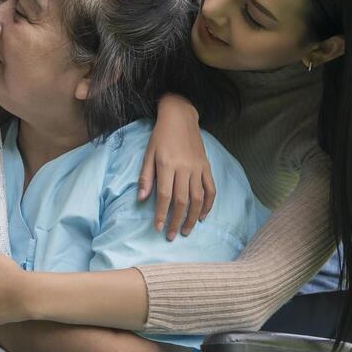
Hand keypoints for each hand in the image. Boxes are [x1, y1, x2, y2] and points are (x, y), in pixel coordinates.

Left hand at [139, 94, 214, 239]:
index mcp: (167, 164)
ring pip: (198, 198)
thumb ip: (146, 177)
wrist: (180, 116)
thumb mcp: (148, 153)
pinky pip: (211, 188)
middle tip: (171, 235)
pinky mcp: (207, 166)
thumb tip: (141, 199)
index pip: (164, 195)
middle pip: (182, 200)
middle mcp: (184, 167)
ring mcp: (198, 167)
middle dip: (176, 221)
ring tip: (187, 231)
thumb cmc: (160, 136)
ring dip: (193, 217)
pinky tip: (203, 216)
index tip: (157, 228)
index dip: (160, 214)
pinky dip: (208, 204)